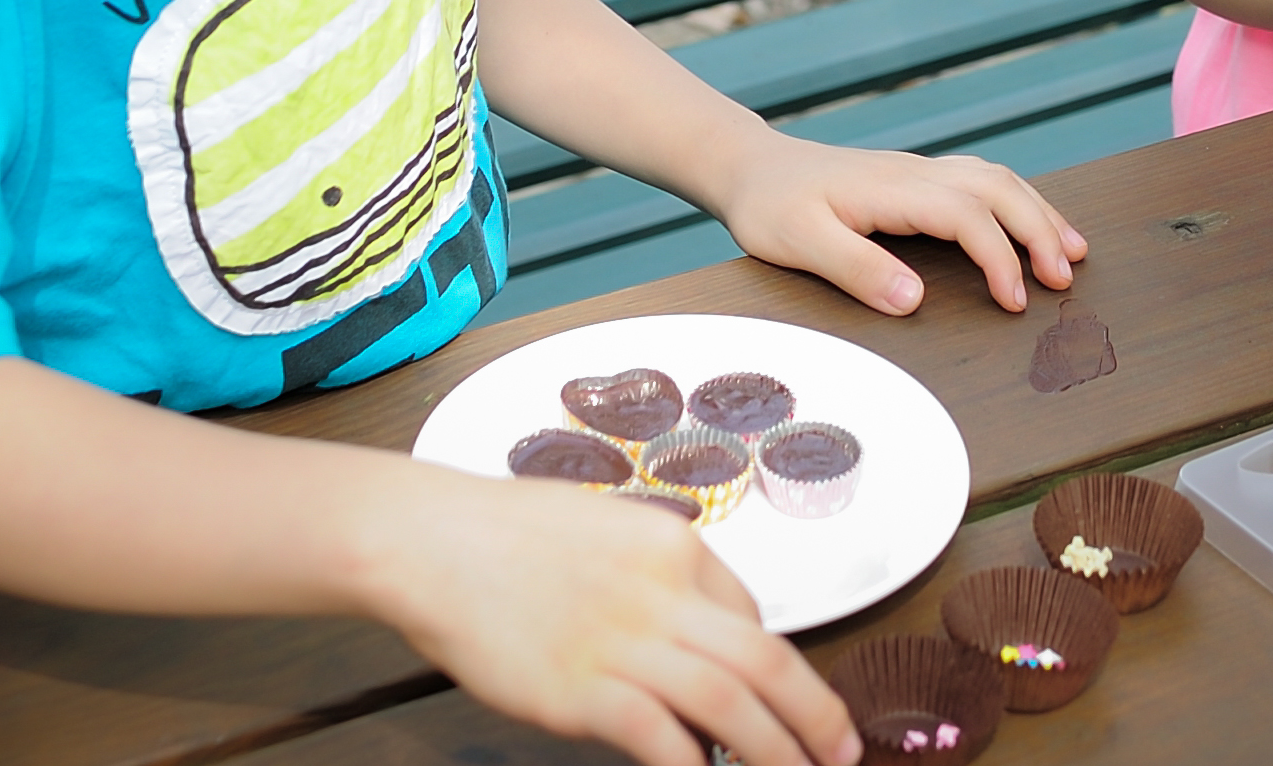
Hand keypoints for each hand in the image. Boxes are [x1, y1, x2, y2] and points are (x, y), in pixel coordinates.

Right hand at [365, 466, 857, 765]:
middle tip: (841, 755)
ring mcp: (623, 641)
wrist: (431, 541)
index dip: (778, 672)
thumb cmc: (506, 536)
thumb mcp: (605, 529)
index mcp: (675, 546)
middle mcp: (663, 592)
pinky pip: (660, 737)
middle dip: (815, 716)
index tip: (792, 707)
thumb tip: (696, 635)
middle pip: (765, 661)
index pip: (750, 615)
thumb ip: (655, 579)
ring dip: (775, 751)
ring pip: (730, 702)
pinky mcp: (581, 687)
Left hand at [707, 127, 1088, 315]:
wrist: (751, 166)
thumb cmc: (769, 207)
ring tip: (1073, 249)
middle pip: (998, 188)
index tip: (1016, 301)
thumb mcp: (798, 244)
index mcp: (892, 190)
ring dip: (1038, 211)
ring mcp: (918, 172)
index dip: (999, 258)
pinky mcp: (915, 179)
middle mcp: (915, 173)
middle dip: (1040, 230)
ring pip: (997, 179)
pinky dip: (1017, 200)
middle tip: (1067, 278)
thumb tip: (916, 300)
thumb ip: (857, 269)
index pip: (967, 216)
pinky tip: (1029, 220)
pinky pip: (982, 180)